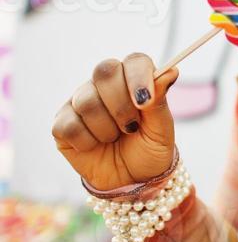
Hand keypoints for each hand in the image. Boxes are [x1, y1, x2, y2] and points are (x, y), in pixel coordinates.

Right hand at [52, 53, 178, 190]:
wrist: (132, 180)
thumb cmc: (149, 150)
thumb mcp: (161, 130)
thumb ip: (161, 101)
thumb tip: (171, 71)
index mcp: (133, 79)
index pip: (134, 61)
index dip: (139, 77)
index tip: (145, 101)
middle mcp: (104, 85)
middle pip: (105, 72)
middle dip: (121, 105)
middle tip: (131, 127)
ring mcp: (81, 101)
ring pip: (87, 101)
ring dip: (107, 129)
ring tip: (116, 138)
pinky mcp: (62, 122)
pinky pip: (69, 125)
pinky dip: (87, 142)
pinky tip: (96, 146)